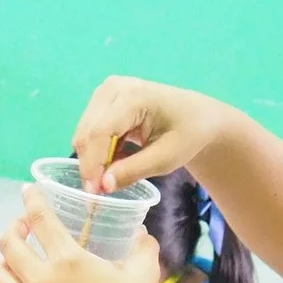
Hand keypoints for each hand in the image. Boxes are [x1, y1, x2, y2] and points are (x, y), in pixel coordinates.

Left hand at [0, 190, 163, 282]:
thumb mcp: (143, 272)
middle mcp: (41, 281)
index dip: (31, 199)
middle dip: (14, 229)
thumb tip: (140, 230)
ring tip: (19, 262)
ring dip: (7, 263)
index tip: (29, 192)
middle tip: (24, 228)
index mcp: (68, 260)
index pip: (38, 218)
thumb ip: (142, 244)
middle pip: (8, 244)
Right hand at [71, 76, 230, 194]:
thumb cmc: (188, 134)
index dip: (92, 165)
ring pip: (84, 133)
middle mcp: (113, 88)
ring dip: (94, 159)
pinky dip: (98, 151)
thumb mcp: (166, 158)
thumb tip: (102, 187)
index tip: (94, 194)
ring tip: (114, 176)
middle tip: (101, 193)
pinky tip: (117, 161)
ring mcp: (106, 92)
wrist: (197, 115)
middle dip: (90, 165)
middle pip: (87, 133)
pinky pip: (90, 131)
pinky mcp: (103, 100)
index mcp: (133, 96)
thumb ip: (133, 171)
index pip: (100, 133)